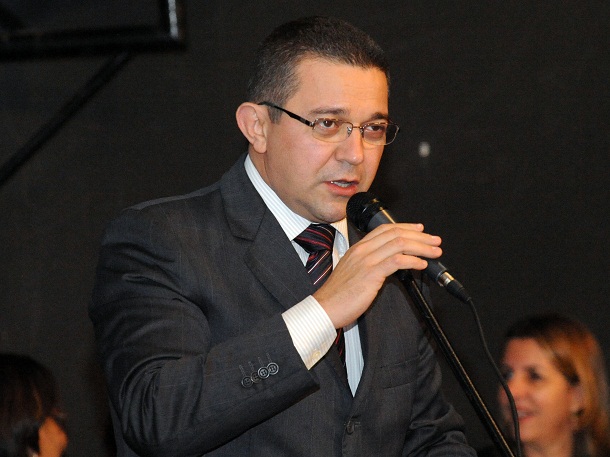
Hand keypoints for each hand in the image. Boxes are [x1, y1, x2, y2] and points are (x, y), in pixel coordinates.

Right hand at [314, 223, 441, 328]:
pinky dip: (413, 260)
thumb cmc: (338, 295)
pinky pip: (397, 261)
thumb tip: (389, 264)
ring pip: (399, 244)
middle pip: (395, 233)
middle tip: (435, 240)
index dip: (405, 227)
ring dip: (421, 247)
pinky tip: (422, 265)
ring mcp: (366, 261)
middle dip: (419, 236)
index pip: (384, 229)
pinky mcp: (371, 274)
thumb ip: (369, 265)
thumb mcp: (352, 273)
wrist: (324, 308)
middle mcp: (362, 250)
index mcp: (357, 248)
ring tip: (434, 252)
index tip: (420, 230)